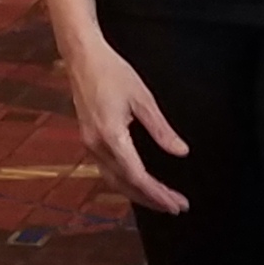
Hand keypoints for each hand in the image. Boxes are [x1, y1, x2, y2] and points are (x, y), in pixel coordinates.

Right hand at [59, 31, 191, 212]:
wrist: (82, 57)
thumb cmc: (111, 72)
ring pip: (114, 181)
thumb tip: (181, 152)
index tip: (177, 203)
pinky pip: (107, 170)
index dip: (159, 193)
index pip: (138, 176)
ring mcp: (90, 144)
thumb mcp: (143, 99)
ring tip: (161, 201)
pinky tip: (137, 184)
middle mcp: (97, 145)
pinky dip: (125, 182)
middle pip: (125, 185)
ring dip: (138, 194)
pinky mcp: (88, 139)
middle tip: (176, 207)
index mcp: (111, 136)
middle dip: (152, 199)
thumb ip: (162, 130)